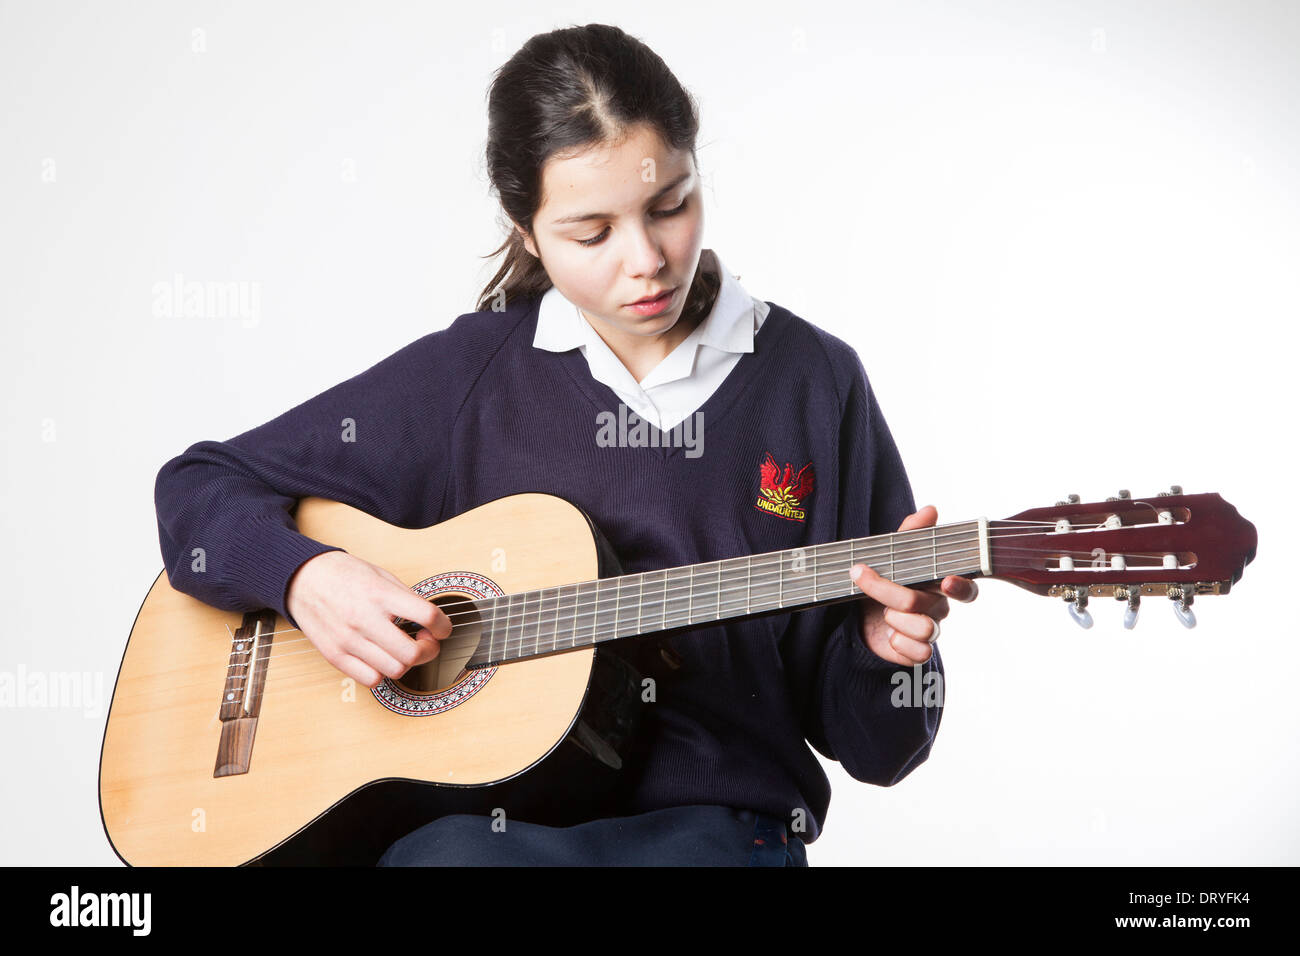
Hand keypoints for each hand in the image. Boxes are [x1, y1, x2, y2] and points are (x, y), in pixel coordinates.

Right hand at [286, 550, 451, 687]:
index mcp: (380, 594)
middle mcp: (364, 618)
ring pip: (395, 670)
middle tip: (426, 641)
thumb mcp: (382, 576)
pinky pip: (371, 679)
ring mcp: (348, 640)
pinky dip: (383, 672)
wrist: (303, 579)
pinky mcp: (335, 656)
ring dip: (407, 662)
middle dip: (429, 650)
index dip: (444, 626)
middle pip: (412, 653)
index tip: (442, 628)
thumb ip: (407, 599)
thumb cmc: (344, 575)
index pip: (427, 615)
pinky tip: (382, 658)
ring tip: (403, 649)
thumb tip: (432, 622)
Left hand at [848, 505, 978, 665]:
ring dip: (895, 619)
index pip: (967, 589)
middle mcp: (939, 608)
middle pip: (928, 604)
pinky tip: (888, 635)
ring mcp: (930, 631)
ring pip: (925, 629)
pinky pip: (919, 653)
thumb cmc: (885, 580)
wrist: (860, 616)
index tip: (946, 580)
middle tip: (863, 576)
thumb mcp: (893, 552)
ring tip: (882, 613)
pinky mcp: (917, 651)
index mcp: (939, 584)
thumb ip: (912, 533)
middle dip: (889, 591)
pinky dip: (898, 643)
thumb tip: (931, 509)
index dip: (961, 587)